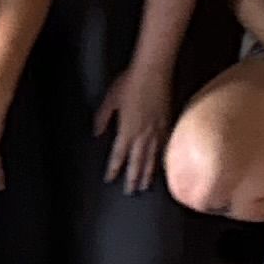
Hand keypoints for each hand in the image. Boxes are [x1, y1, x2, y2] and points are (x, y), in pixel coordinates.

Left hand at [95, 55, 176, 193]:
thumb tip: (96, 131)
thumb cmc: (131, 83)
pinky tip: (162, 165)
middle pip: (137, 163)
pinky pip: (164, 147)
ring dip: (148, 174)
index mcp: (127, 130)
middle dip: (133, 179)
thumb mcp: (110, 99)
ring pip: (152, 158)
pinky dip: (162, 159)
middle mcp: (142, 135)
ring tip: (146, 185)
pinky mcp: (167, 124)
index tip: (110, 179)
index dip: (114, 169)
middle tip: (130, 191)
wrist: (153, 71)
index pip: (118, 156)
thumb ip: (102, 117)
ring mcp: (157, 131)